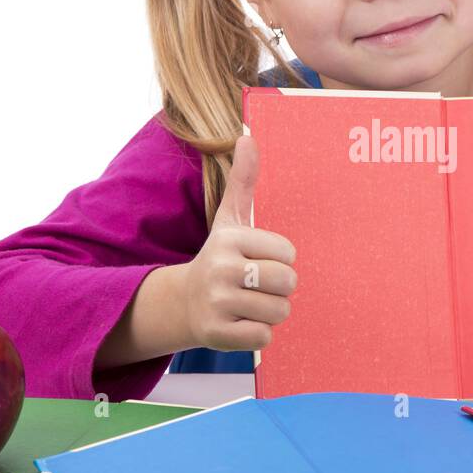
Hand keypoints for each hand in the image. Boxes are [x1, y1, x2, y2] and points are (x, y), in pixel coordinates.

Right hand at [180, 134, 297, 351]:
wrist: (184, 302)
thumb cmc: (220, 257)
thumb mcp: (229, 218)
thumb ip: (243, 181)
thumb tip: (247, 137)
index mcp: (229, 239)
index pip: (288, 252)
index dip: (281, 259)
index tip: (259, 259)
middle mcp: (220, 269)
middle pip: (288, 282)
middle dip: (280, 287)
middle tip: (257, 284)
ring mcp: (217, 303)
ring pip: (279, 311)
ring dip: (270, 310)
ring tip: (249, 303)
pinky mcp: (217, 335)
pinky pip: (264, 336)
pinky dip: (259, 333)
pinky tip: (241, 322)